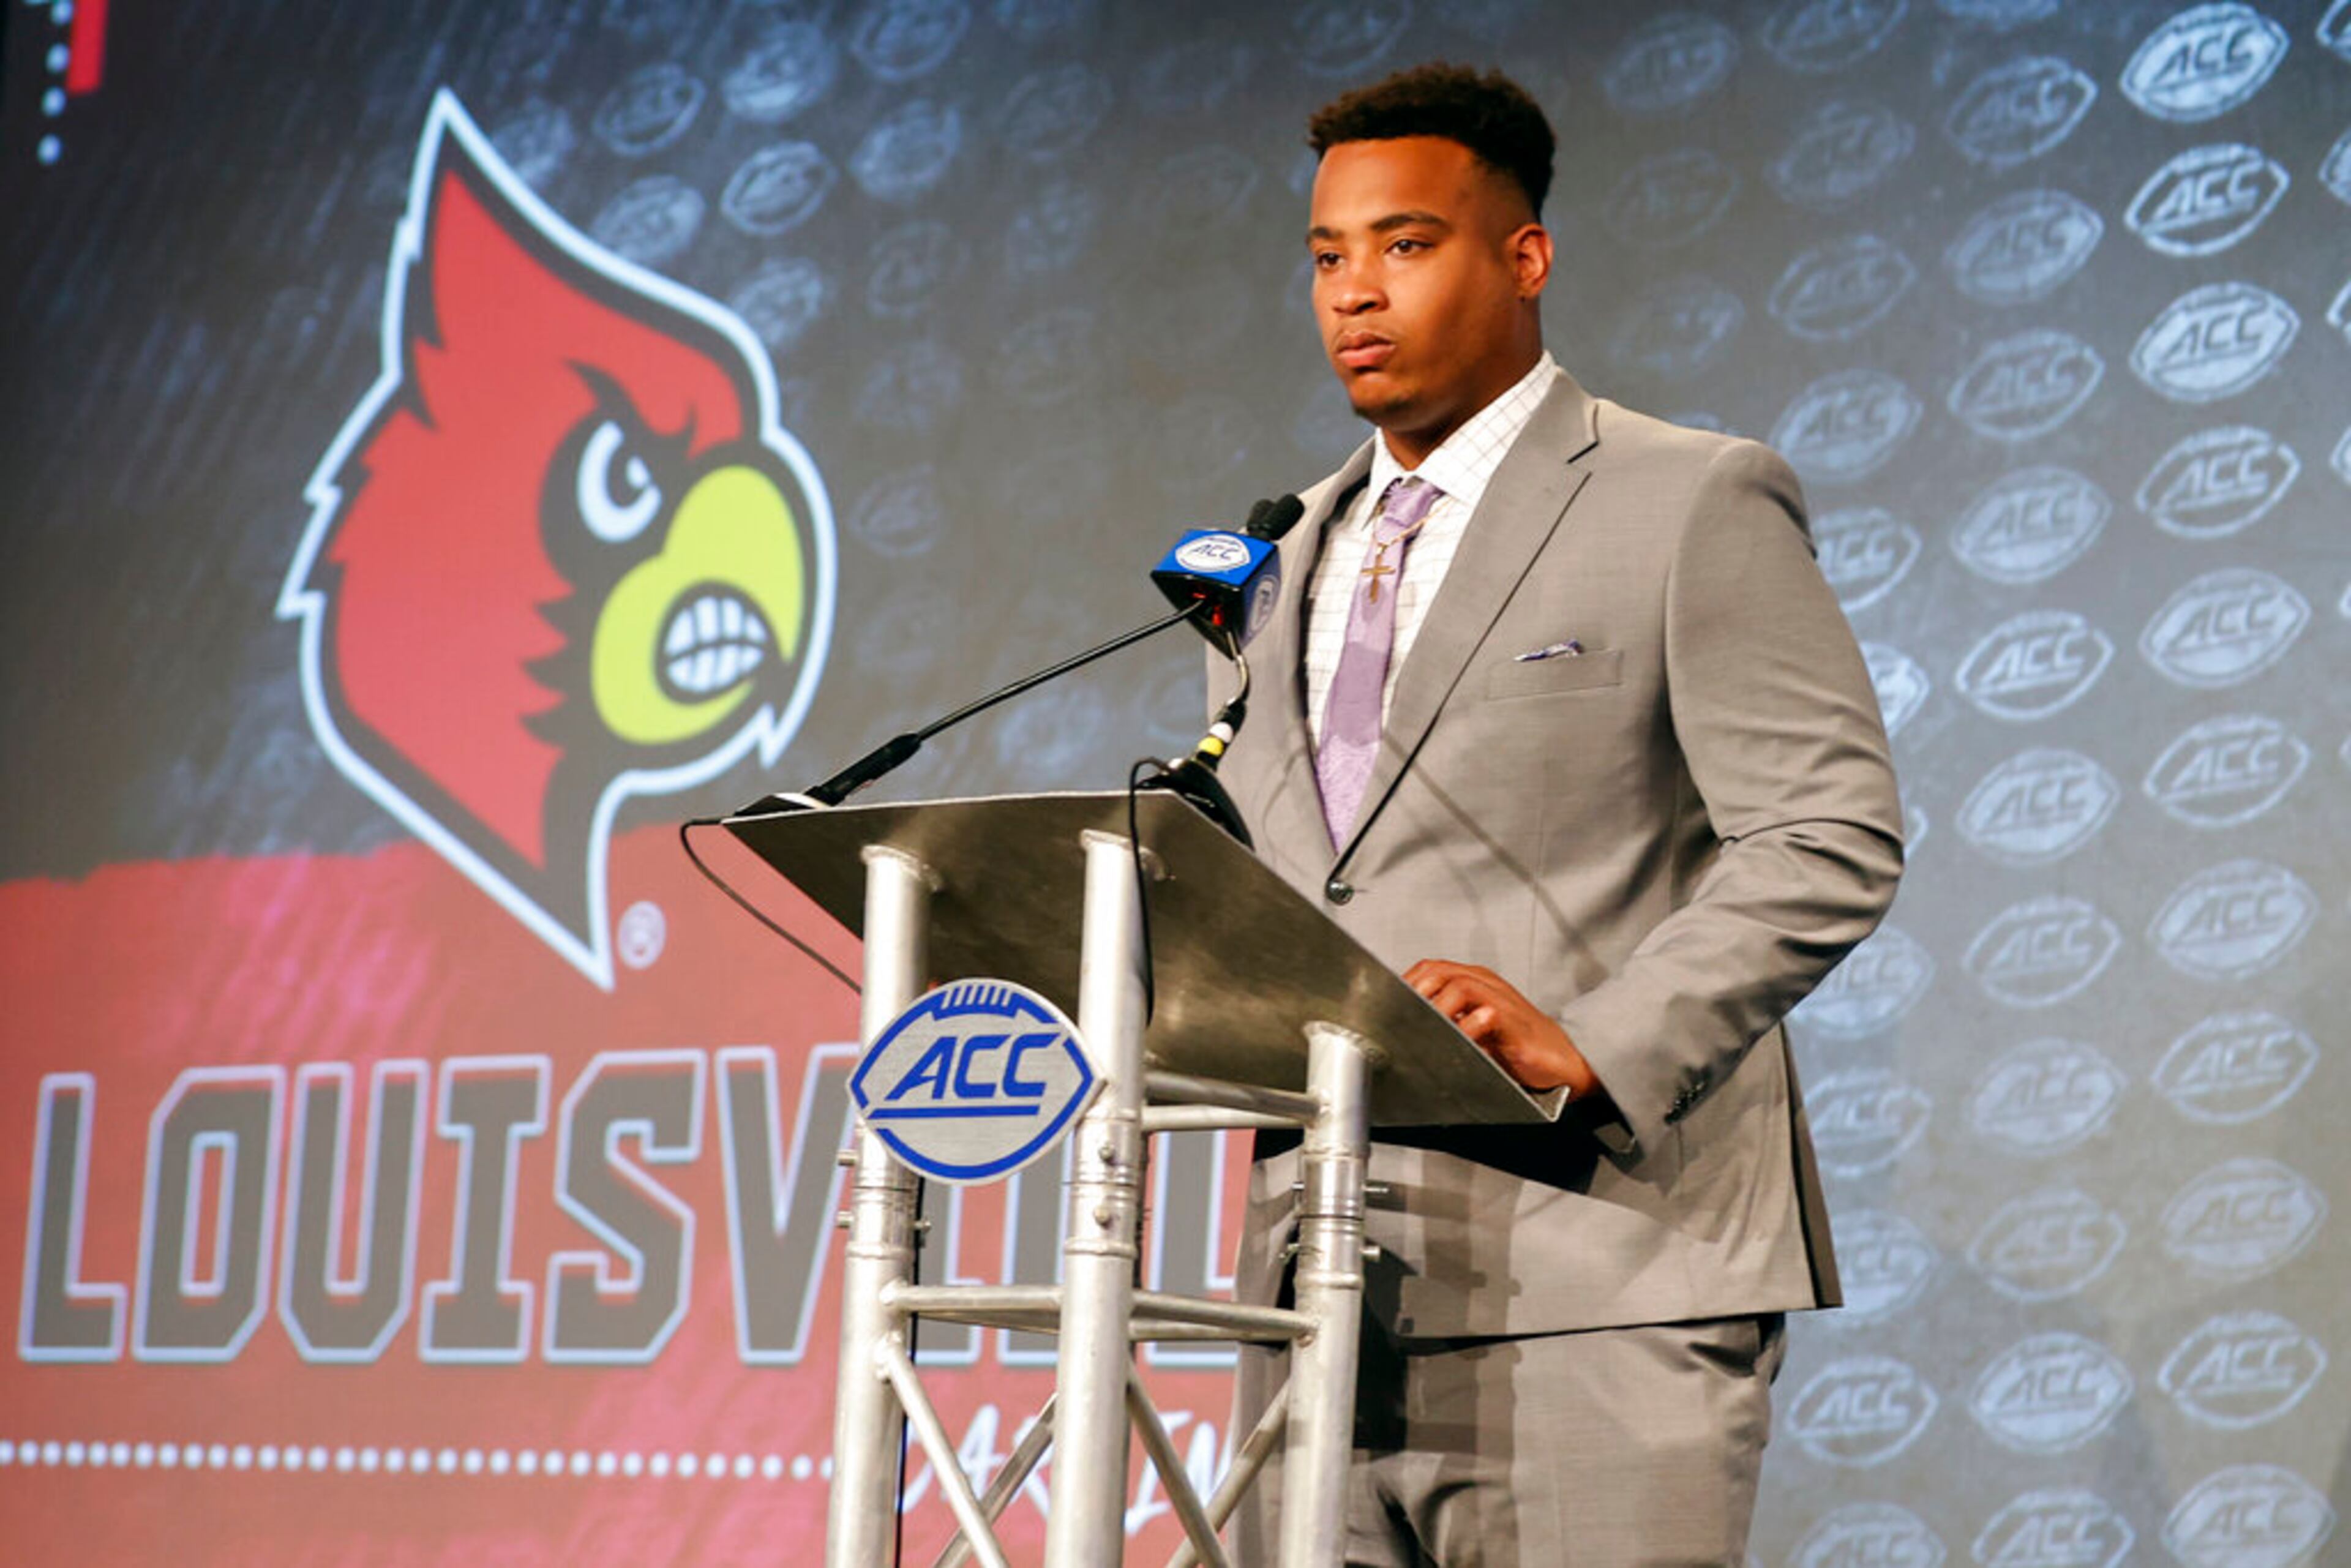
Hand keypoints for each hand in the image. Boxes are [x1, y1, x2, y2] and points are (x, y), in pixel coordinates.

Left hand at [1403, 959, 1604, 1100]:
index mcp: (1472, 981)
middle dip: (1413, 995)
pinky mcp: (1513, 1020)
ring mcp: (1499, 999)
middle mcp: (1484, 984)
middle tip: (1400, 1021)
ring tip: (1424, 1031)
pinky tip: (1458, 1041)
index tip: (1386, 1008)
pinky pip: (1484, 1013)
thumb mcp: (1473, 1031)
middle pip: (1436, 972)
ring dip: (1435, 1009)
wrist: (1562, 1061)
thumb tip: (1404, 1030)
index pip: (1427, 970)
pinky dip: (1466, 1026)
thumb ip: (1447, 1023)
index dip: (1404, 986)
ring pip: (1457, 986)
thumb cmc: (1516, 1047)